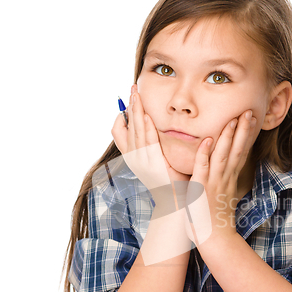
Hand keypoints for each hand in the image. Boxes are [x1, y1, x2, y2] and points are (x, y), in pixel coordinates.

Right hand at [112, 86, 189, 206]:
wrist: (172, 202)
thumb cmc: (169, 182)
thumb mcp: (157, 162)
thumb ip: (153, 147)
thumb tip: (153, 128)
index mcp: (133, 157)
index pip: (119, 132)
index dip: (121, 116)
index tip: (127, 102)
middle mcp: (134, 159)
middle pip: (127, 127)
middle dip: (130, 107)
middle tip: (133, 89)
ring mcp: (142, 163)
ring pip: (136, 132)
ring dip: (136, 112)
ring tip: (137, 95)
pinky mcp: (153, 166)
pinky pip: (148, 143)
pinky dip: (147, 128)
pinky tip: (148, 116)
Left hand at [185, 110, 256, 246]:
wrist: (215, 239)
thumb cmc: (216, 218)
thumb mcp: (224, 196)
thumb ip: (225, 181)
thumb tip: (227, 172)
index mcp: (230, 179)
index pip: (240, 152)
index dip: (245, 135)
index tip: (251, 119)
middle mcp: (225, 178)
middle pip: (237, 150)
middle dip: (243, 130)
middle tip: (248, 111)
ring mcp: (214, 183)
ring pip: (222, 155)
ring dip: (228, 136)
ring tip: (234, 119)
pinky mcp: (201, 189)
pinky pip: (203, 168)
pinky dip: (204, 154)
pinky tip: (207, 140)